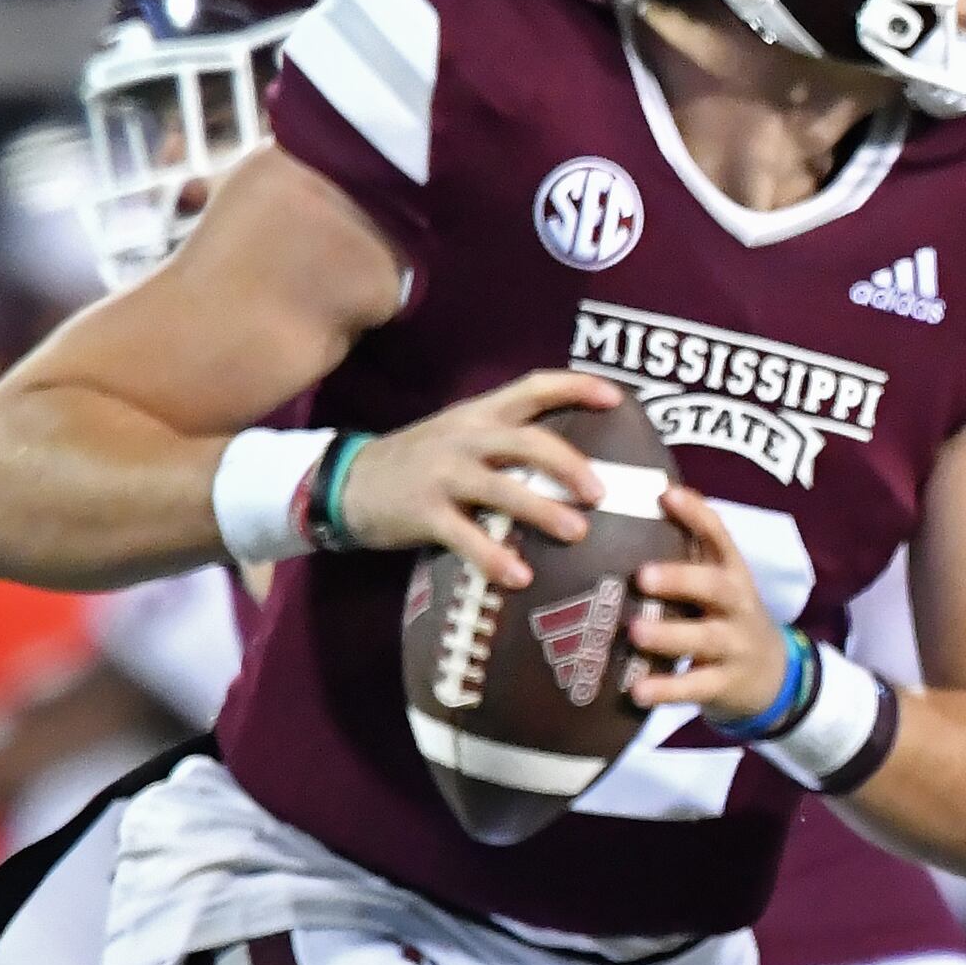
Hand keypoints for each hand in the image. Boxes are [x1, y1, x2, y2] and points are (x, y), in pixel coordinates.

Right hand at [336, 370, 618, 587]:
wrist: (347, 481)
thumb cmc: (421, 462)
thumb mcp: (461, 436)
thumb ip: (507, 442)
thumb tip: (575, 465)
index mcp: (480, 413)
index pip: (534, 387)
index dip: (576, 387)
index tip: (617, 398)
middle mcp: (465, 437)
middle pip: (527, 440)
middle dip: (569, 464)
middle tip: (602, 493)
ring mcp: (443, 473)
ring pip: (502, 487)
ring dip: (543, 510)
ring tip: (577, 533)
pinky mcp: (423, 511)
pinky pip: (466, 536)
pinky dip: (494, 557)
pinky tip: (520, 578)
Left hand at [628, 487, 792, 716]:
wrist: (774, 676)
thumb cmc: (727, 617)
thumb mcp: (718, 583)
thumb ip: (689, 553)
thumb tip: (643, 500)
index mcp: (732, 574)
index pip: (720, 537)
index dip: (697, 515)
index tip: (666, 495)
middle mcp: (738, 605)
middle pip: (716, 587)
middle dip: (681, 579)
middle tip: (642, 576)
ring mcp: (735, 646)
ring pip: (705, 639)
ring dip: (669, 635)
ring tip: (635, 632)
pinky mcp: (725, 684)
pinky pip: (697, 686)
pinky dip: (667, 690)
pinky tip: (637, 691)